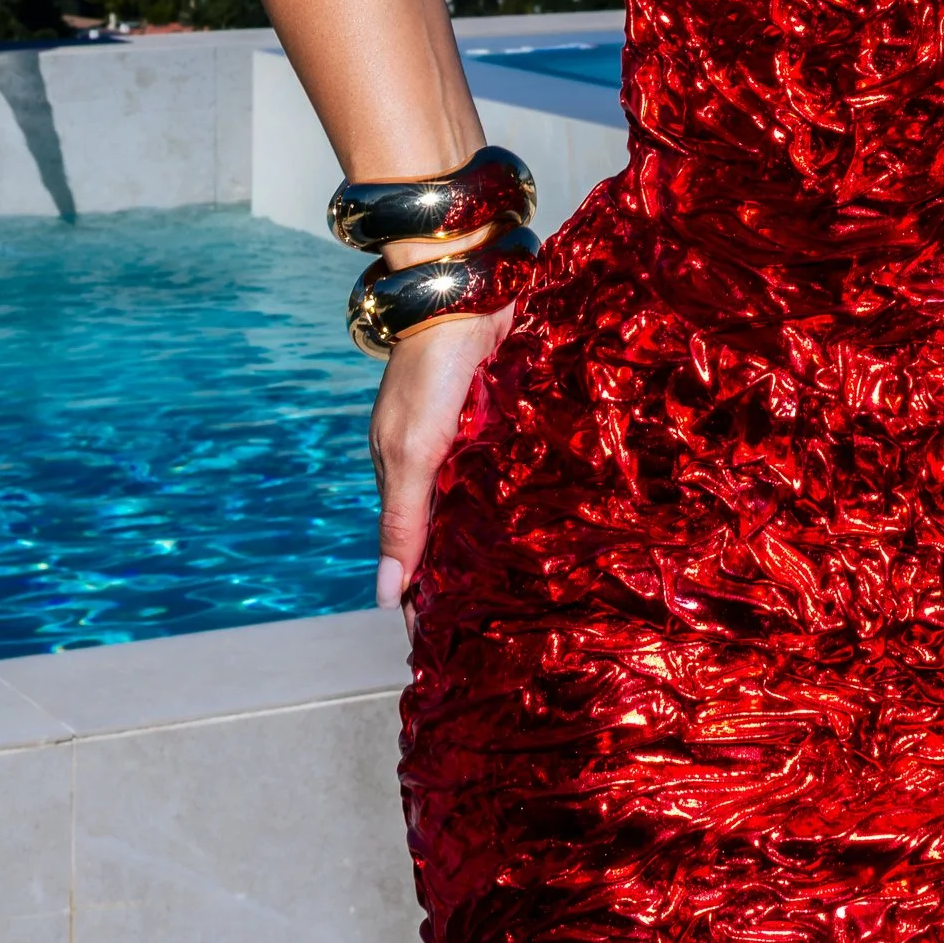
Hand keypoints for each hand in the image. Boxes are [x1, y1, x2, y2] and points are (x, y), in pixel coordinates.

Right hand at [371, 305, 512, 621]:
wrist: (467, 289)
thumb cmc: (430, 370)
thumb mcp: (412, 452)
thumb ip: (404, 521)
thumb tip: (387, 599)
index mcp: (405, 476)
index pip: (414, 554)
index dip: (425, 600)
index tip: (441, 652)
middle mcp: (441, 463)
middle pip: (455, 535)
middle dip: (470, 582)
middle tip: (499, 637)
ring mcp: (477, 440)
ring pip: (490, 505)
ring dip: (506, 543)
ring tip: (533, 598)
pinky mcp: (510, 417)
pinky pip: (519, 468)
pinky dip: (529, 498)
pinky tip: (556, 527)